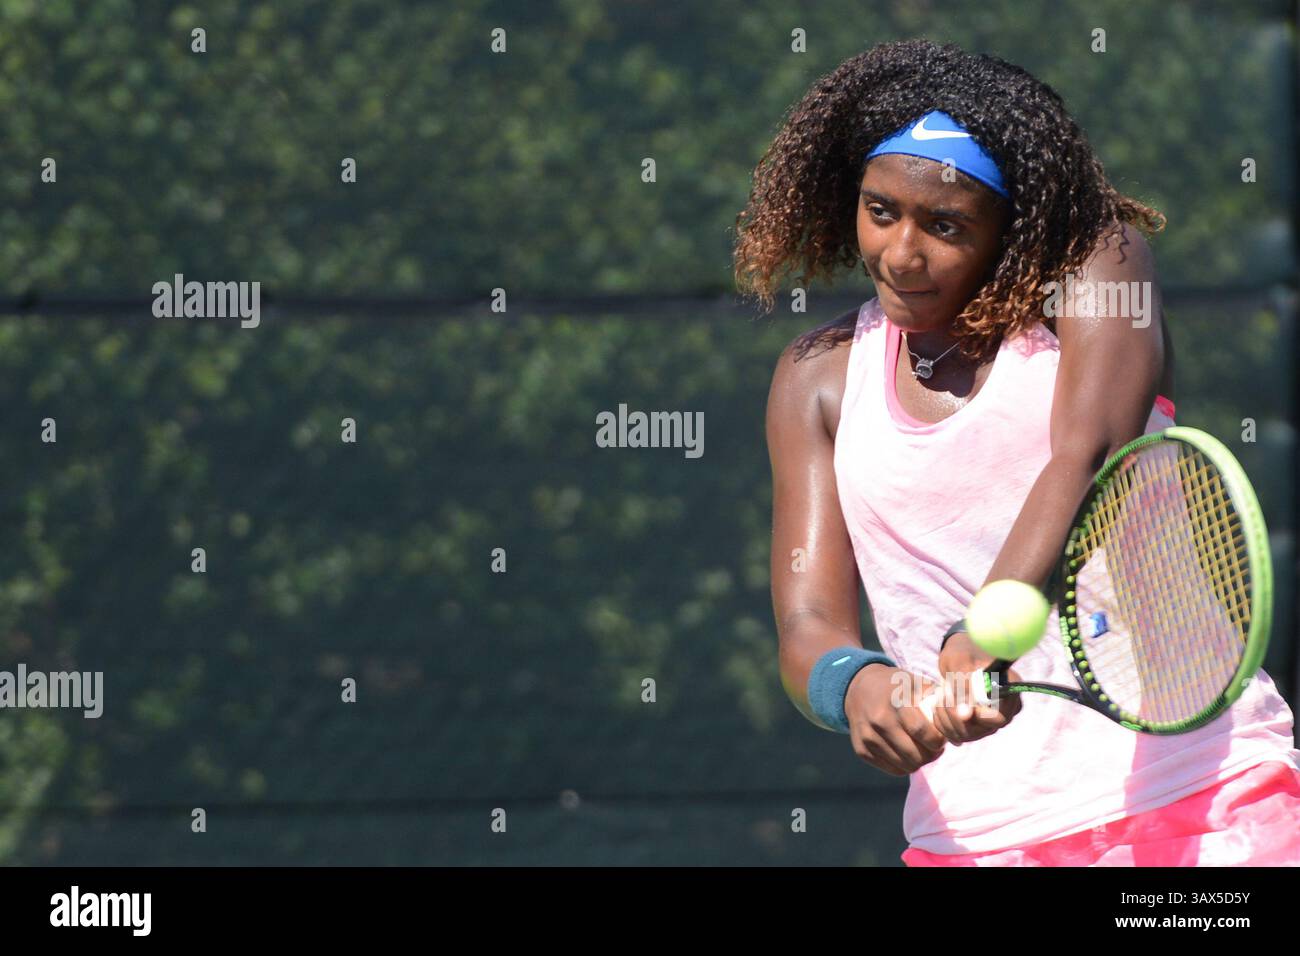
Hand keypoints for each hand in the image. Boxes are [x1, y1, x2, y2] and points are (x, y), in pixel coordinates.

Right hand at [843, 664, 947, 775]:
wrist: (858, 689)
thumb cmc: (896, 687)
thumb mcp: (916, 684)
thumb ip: (937, 700)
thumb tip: (963, 720)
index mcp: (896, 701)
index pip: (921, 732)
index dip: (937, 741)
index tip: (941, 739)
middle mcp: (879, 720)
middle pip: (914, 754)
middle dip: (930, 755)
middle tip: (934, 748)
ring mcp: (868, 736)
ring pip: (904, 765)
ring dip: (918, 762)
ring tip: (921, 750)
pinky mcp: (861, 749)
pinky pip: (892, 769)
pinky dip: (903, 765)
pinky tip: (906, 752)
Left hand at [931, 630, 1021, 745]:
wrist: (957, 659)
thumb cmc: (963, 654)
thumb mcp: (960, 662)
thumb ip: (964, 685)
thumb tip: (965, 714)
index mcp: (1009, 693)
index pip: (1001, 717)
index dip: (979, 715)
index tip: (960, 701)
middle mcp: (1004, 712)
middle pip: (983, 730)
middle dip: (956, 713)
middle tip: (942, 690)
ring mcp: (989, 724)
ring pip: (966, 734)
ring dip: (945, 714)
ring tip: (940, 690)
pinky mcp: (972, 730)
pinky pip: (954, 736)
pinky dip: (941, 720)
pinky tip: (939, 702)